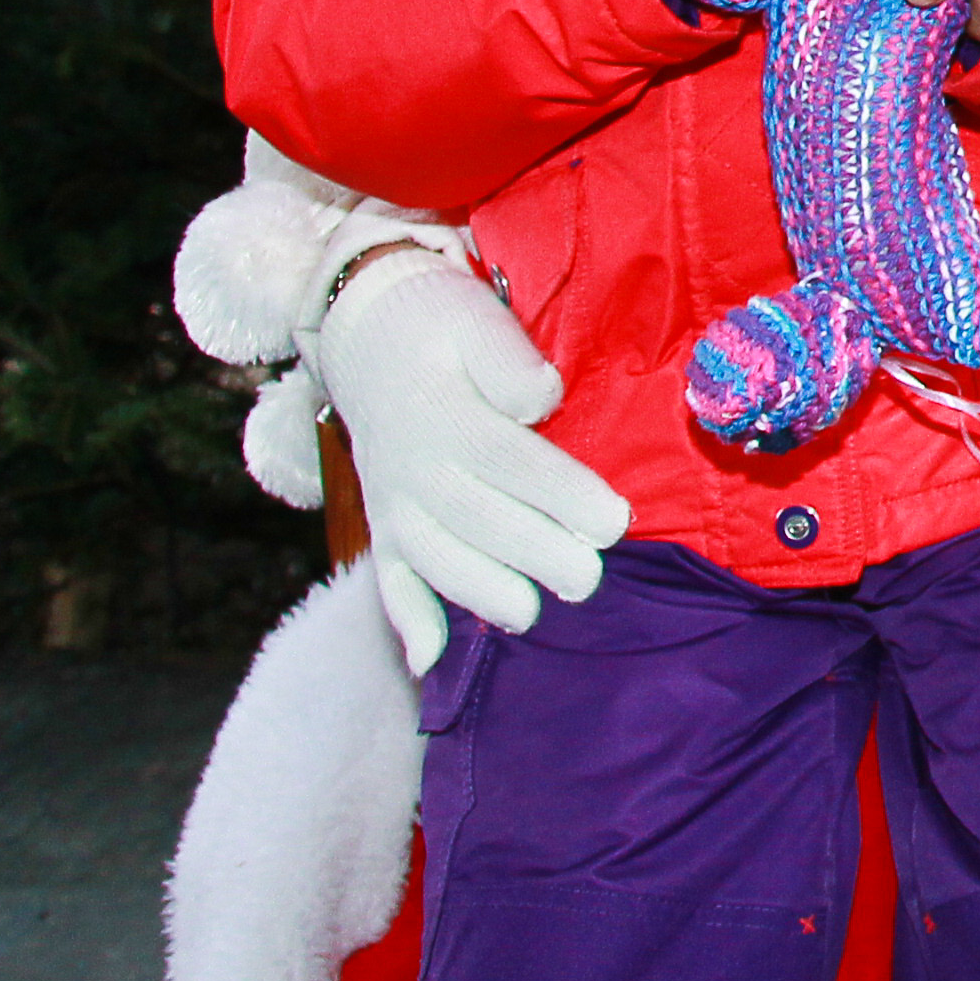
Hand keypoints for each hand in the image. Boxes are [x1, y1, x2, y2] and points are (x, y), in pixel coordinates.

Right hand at [307, 244, 633, 673]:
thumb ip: (508, 361)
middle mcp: (417, 468)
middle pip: (480, 520)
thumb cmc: (438, 323)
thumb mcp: (476, 319)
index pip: (512, 463)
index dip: (563, 495)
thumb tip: (540, 400)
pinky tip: (430, 661)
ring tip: (528, 614)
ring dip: (479, 592)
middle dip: (536, 555)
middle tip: (588, 578)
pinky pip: (387, 577)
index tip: (614, 521)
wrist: (364, 329)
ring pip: (435, 558)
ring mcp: (396, 502)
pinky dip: (406, 619)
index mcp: (449, 416)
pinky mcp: (383, 523)